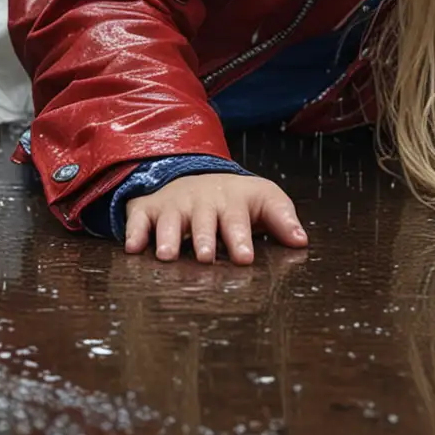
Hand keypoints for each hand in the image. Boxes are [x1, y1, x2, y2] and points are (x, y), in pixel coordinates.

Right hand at [123, 173, 307, 263]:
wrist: (193, 176)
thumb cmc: (234, 198)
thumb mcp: (263, 199)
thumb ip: (282, 219)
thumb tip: (302, 241)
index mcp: (232, 202)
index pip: (238, 220)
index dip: (240, 239)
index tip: (245, 258)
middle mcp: (201, 202)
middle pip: (203, 220)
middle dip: (204, 238)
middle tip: (206, 257)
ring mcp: (173, 205)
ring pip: (169, 220)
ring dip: (167, 237)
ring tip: (167, 256)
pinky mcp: (148, 209)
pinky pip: (138, 219)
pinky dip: (134, 232)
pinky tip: (132, 249)